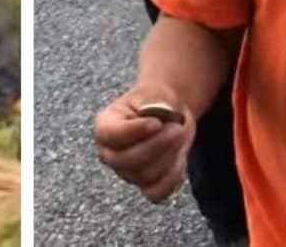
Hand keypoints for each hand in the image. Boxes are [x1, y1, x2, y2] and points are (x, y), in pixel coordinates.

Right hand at [94, 84, 195, 202]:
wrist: (169, 115)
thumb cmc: (157, 101)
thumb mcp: (153, 92)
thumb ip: (153, 101)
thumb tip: (156, 117)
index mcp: (105, 126)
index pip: (110, 135)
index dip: (134, 131)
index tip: (157, 122)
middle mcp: (110, 153)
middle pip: (127, 160)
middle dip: (157, 145)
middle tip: (177, 128)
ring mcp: (126, 173)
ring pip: (146, 176)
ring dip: (169, 157)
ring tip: (180, 136)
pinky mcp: (144, 186)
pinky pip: (156, 193)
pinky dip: (172, 179)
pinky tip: (180, 160)